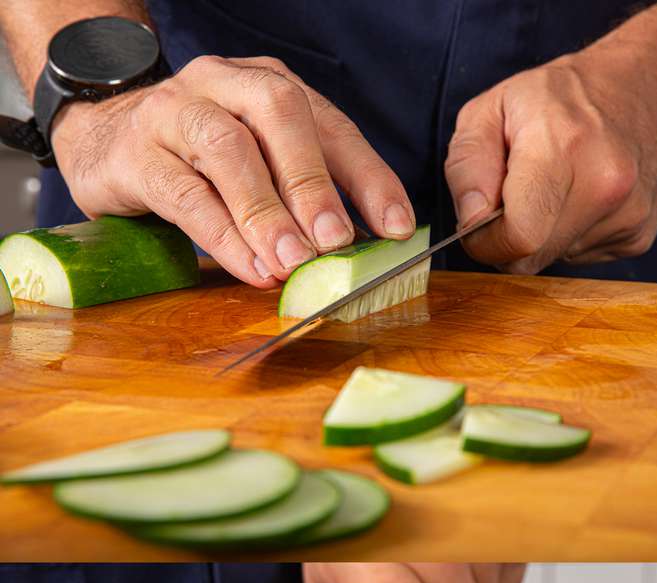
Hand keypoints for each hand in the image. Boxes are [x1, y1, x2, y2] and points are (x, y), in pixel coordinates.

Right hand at [51, 54, 414, 287]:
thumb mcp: (264, 164)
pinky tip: (252, 268)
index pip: (331, 126)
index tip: (398, 227)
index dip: (369, 177)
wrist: (103, 138)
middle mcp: (224, 84)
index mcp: (269, 86)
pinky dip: (223, 236)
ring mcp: (174, 112)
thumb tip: (370, 248)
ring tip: (294, 261)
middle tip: (336, 240)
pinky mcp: (134, 154)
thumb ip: (312, 194)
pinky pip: (184, 195)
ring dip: (267, 212)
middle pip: (279, 115)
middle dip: (314, 181)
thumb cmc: (203, 160)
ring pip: (227, 151)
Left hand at [444, 49, 656, 272]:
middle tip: (513, 197)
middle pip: (532, 258)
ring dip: (543, 234)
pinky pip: (583, 256)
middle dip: (508, 238)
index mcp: (563, 148)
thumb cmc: (563, 95)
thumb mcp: (494, 106)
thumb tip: (471, 223)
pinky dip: (571, 235)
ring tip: (558, 186)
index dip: (485, 242)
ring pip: (556, 259)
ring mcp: (630, 216)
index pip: (519, 237)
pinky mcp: (640, 237)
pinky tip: (583, 197)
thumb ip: (467, 165)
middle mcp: (606, 187)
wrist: (646, 90)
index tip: (478, 224)